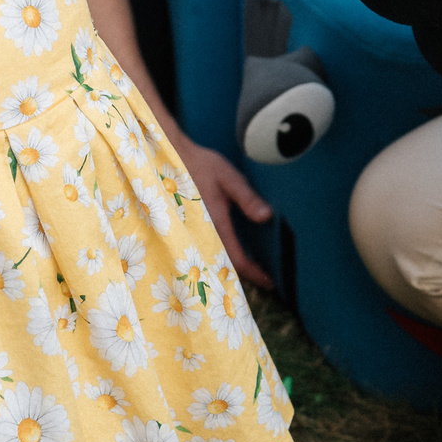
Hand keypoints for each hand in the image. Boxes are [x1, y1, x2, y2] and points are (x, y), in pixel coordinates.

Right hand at [176, 140, 275, 287]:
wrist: (171, 158)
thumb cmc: (202, 166)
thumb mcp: (229, 178)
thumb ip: (247, 198)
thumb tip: (267, 217)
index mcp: (215, 224)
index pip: (236, 259)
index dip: (254, 273)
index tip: (270, 282)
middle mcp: (203, 235)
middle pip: (225, 268)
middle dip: (245, 276)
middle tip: (266, 282)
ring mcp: (194, 235)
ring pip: (215, 262)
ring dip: (234, 269)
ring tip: (254, 272)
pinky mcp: (190, 230)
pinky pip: (208, 252)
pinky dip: (223, 258)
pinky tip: (234, 255)